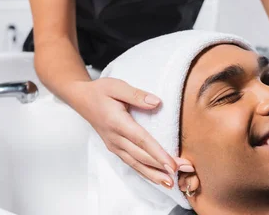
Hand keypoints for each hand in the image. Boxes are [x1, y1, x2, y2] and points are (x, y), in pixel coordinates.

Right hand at [73, 77, 191, 187]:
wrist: (81, 99)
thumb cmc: (100, 91)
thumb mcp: (117, 86)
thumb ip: (136, 94)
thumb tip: (157, 103)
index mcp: (117, 122)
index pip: (141, 140)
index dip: (158, 153)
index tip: (173, 164)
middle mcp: (115, 138)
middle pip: (142, 156)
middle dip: (164, 166)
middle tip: (187, 170)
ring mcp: (114, 145)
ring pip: (136, 164)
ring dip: (155, 174)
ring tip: (173, 182)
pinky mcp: (115, 148)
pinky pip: (132, 163)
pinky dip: (145, 172)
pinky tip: (157, 178)